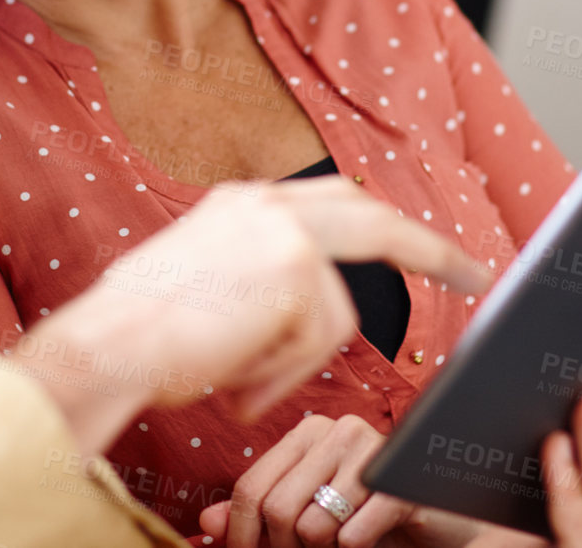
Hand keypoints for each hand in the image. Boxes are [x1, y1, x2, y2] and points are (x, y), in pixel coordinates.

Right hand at [15, 178, 489, 453]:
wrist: (109, 345)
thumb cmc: (139, 331)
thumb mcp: (203, 280)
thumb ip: (255, 274)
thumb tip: (297, 303)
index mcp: (244, 202)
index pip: (334, 200)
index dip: (379, 221)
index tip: (416, 242)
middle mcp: (267, 203)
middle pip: (374, 219)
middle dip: (429, 248)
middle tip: (473, 273)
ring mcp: (286, 232)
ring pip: (335, 315)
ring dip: (293, 364)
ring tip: (238, 381)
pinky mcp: (298, 270)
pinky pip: (319, 341)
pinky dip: (281, 376)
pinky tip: (238, 381)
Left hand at [198, 414, 547, 547]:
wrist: (440, 520)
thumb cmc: (368, 514)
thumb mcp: (310, 510)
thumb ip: (259, 510)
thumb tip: (209, 524)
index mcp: (307, 433)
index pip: (251, 488)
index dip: (242, 536)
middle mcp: (336, 431)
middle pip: (277, 509)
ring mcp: (371, 450)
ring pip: (313, 524)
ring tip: (339, 546)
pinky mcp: (402, 481)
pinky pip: (355, 529)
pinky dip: (355, 546)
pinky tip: (364, 543)